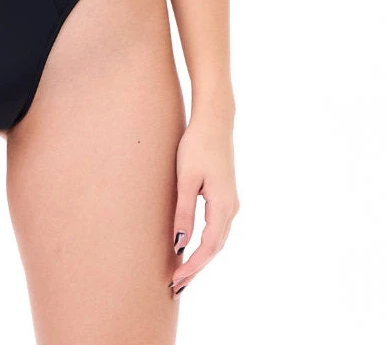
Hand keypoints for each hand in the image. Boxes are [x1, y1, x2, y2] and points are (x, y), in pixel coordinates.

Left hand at [169, 112, 238, 298]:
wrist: (214, 121)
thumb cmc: (196, 146)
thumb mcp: (186, 179)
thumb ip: (184, 212)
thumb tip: (180, 244)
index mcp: (223, 206)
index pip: (209, 247)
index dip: (193, 266)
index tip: (176, 280)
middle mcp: (231, 208)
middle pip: (215, 248)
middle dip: (196, 268)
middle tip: (176, 286)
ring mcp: (231, 202)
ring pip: (217, 239)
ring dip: (201, 257)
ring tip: (182, 272)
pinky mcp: (225, 195)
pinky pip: (217, 228)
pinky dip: (205, 243)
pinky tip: (192, 247)